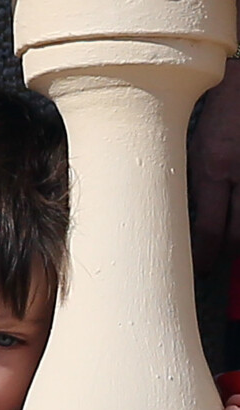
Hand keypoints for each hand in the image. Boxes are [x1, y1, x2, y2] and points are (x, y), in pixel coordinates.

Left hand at [188, 60, 239, 275]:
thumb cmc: (217, 121)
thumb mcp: (195, 153)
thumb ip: (198, 188)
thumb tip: (192, 225)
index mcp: (213, 170)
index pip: (209, 230)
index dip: (205, 257)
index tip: (201, 269)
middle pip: (239, 236)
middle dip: (229, 256)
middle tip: (221, 266)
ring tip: (232, 249)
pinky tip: (238, 227)